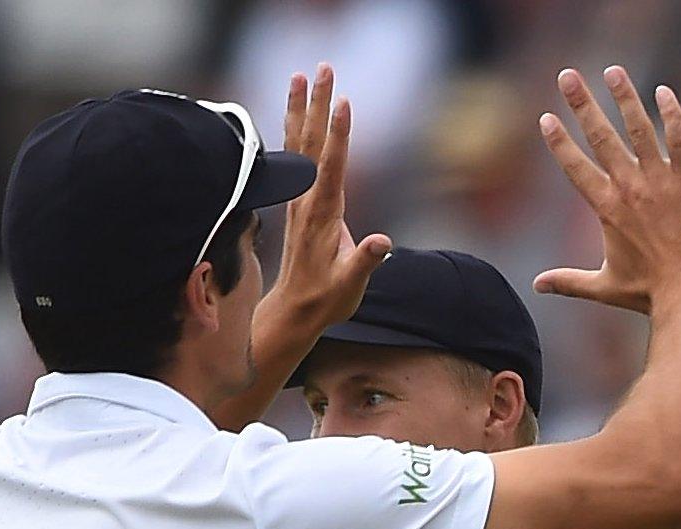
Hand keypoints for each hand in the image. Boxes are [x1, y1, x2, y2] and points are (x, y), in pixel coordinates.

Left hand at [260, 64, 392, 333]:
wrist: (296, 309)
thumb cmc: (328, 298)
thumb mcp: (351, 284)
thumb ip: (366, 261)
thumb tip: (384, 242)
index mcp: (324, 215)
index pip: (332, 167)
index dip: (340, 135)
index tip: (344, 103)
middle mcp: (308, 199)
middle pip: (312, 143)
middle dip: (318, 104)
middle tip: (323, 68)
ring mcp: (301, 198)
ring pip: (300, 144)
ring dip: (302, 107)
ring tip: (302, 75)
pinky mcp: (300, 200)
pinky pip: (296, 156)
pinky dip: (297, 129)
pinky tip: (297, 112)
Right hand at [534, 66, 680, 312]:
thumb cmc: (650, 291)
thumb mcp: (603, 285)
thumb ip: (569, 281)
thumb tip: (536, 286)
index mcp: (606, 208)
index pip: (575, 166)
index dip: (559, 141)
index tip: (546, 118)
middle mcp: (629, 187)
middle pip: (600, 137)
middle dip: (581, 103)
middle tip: (567, 75)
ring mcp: (659, 181)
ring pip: (638, 129)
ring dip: (624, 98)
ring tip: (613, 71)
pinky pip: (679, 140)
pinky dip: (672, 115)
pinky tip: (664, 92)